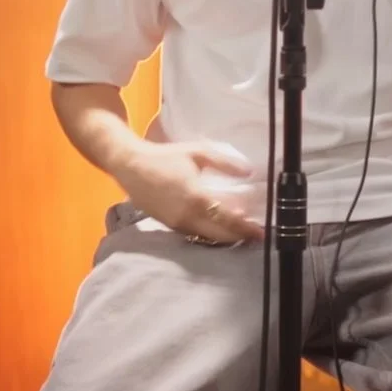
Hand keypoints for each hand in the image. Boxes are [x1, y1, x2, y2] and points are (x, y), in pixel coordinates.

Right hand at [116, 138, 263, 243]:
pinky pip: (193, 235)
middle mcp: (187, 216)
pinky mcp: (168, 225)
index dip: (245, 227)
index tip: (261, 232)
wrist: (130, 165)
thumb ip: (225, 162)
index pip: (227, 219)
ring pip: (206, 237)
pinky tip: (218, 229)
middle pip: (219, 234)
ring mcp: (176, 223)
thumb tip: (249, 171)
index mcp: (197, 198)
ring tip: (241, 234)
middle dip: (239, 237)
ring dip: (225, 237)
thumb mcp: (198, 152)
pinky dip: (208, 234)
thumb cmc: (165, 157)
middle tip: (255, 236)